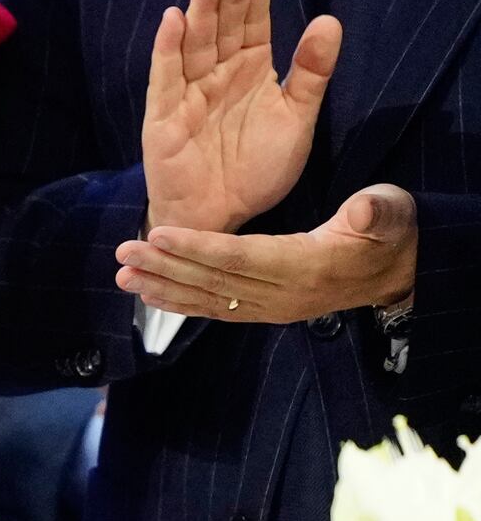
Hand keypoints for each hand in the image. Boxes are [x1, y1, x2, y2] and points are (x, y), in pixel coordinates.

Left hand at [118, 182, 416, 325]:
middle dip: (166, 268)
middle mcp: (286, 294)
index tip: (158, 234)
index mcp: (308, 265)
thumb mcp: (391, 213)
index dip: (199, 248)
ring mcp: (275, 307)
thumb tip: (366, 209)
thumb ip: (378, 211)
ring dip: (165, 288)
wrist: (399, 272)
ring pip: (212, 300)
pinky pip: (219, 310)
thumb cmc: (389, 232)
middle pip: (217, 282)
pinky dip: (183, 303)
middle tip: (123, 254)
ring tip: (122, 277)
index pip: (242, 258)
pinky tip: (151, 293)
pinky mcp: (268, 311)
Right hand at [141, 0, 337, 237]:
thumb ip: (311, 72)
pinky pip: (165, 75)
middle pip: (223, 26)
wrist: (221, 216)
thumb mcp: (297, 120)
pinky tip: (174, 20)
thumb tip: (330, 20)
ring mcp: (188, 92)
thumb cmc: (257, 171)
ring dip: (201, 11)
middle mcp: (217, 75)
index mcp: (251, 72)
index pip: (252, 24)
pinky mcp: (163, 114)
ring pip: (195, 43)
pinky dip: (168, 47)